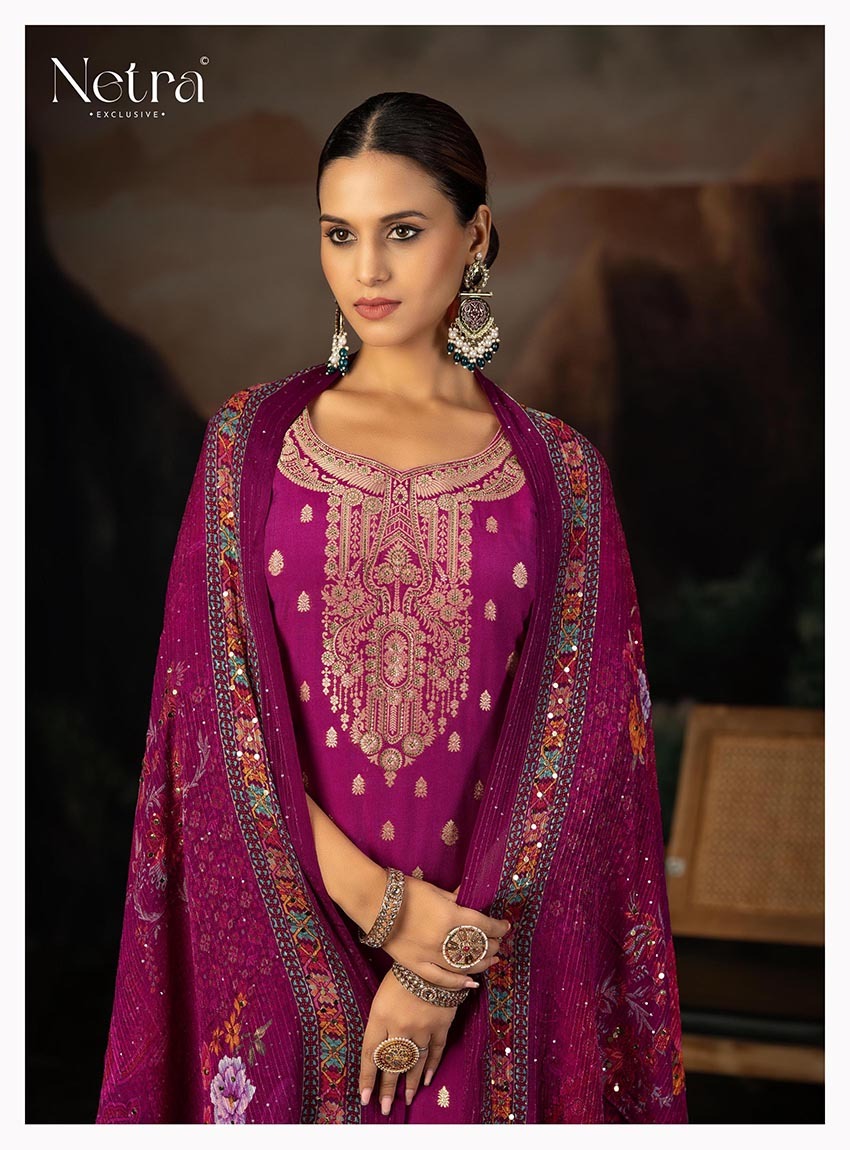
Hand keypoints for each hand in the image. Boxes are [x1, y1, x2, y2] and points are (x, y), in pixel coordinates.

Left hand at [359, 965, 461, 1114]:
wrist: (433, 958)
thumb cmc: (401, 975)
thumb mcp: (381, 996)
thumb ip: (379, 1023)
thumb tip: (377, 1054)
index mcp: (380, 1016)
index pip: (371, 1055)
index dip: (368, 1079)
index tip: (365, 1098)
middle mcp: (400, 1025)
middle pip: (392, 1063)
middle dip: (387, 1088)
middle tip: (384, 1108)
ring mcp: (422, 1027)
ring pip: (414, 1062)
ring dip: (408, 1083)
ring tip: (404, 1100)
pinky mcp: (440, 1025)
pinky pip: (435, 1051)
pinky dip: (430, 1066)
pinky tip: (425, 1080)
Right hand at [382, 875, 510, 990]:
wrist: (374, 902)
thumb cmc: (405, 891)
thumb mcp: (435, 890)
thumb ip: (456, 900)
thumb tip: (472, 901)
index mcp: (451, 916)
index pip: (484, 925)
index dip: (498, 927)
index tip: (505, 926)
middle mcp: (444, 939)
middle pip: (477, 947)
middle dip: (492, 945)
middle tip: (499, 943)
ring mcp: (430, 955)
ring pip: (464, 966)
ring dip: (481, 964)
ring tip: (492, 960)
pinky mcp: (416, 966)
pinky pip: (441, 980)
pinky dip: (458, 983)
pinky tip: (471, 983)